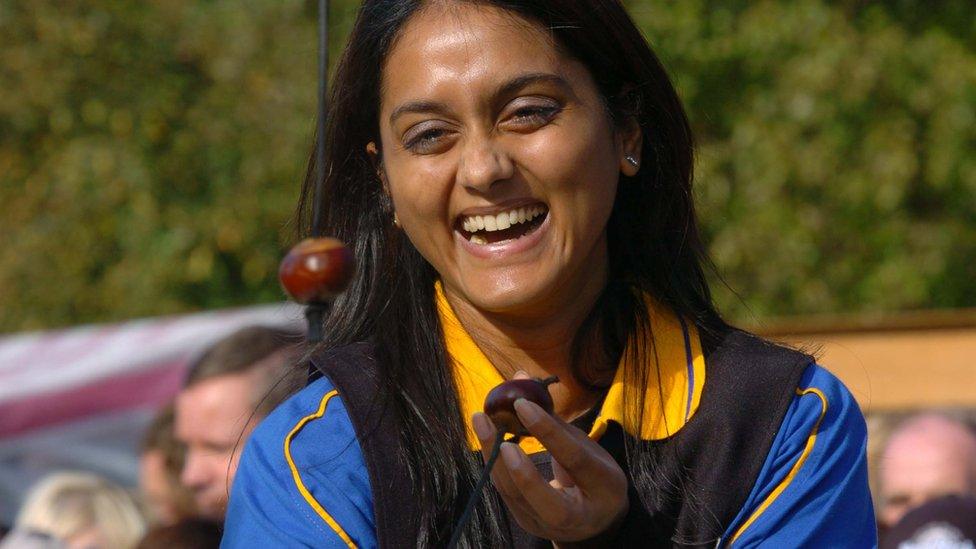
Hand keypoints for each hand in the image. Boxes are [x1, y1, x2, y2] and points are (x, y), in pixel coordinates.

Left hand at [471, 394, 627, 542]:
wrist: (597, 522)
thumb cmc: (594, 474)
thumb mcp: (589, 447)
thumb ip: (555, 418)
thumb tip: (522, 377)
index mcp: (605, 489)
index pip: (574, 459)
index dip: (548, 431)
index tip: (522, 403)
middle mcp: (578, 516)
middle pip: (541, 495)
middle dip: (514, 463)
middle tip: (493, 424)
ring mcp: (549, 526)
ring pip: (514, 495)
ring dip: (493, 456)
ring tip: (481, 420)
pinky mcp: (527, 524)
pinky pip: (506, 493)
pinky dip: (494, 464)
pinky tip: (486, 438)